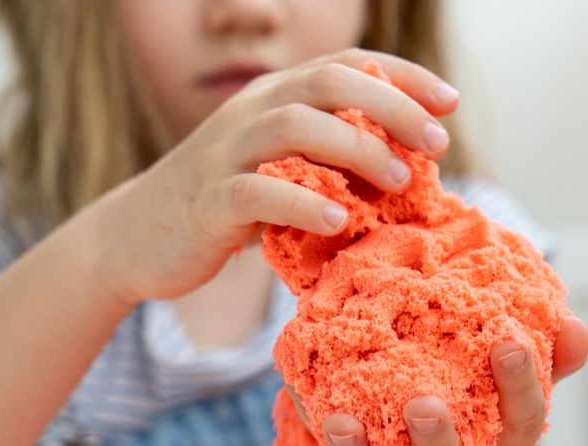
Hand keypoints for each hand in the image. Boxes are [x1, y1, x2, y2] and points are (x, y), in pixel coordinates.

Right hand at [90, 49, 459, 305]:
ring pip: (293, 126)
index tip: (450, 103)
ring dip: (356, 150)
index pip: (345, 65)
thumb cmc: (227, 207)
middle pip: (327, 82)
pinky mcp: (208, 202)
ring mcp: (225, 154)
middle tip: (435, 144)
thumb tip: (409, 171)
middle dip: (391, 107)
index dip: (402, 77)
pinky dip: (303, 204)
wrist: (137, 239)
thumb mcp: (283, 172)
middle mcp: (250, 112)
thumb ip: (331, 163)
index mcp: (274, 98)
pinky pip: (257, 193)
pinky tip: (339, 224)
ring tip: (399, 182)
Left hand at [285, 316, 587, 445]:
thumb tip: (577, 328)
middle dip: (438, 437)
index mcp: (509, 438)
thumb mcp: (521, 368)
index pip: (523, 417)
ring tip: (345, 420)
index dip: (521, 384)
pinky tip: (325, 416)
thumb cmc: (488, 385)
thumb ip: (551, 350)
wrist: (441, 430)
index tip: (509, 342)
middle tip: (423, 405)